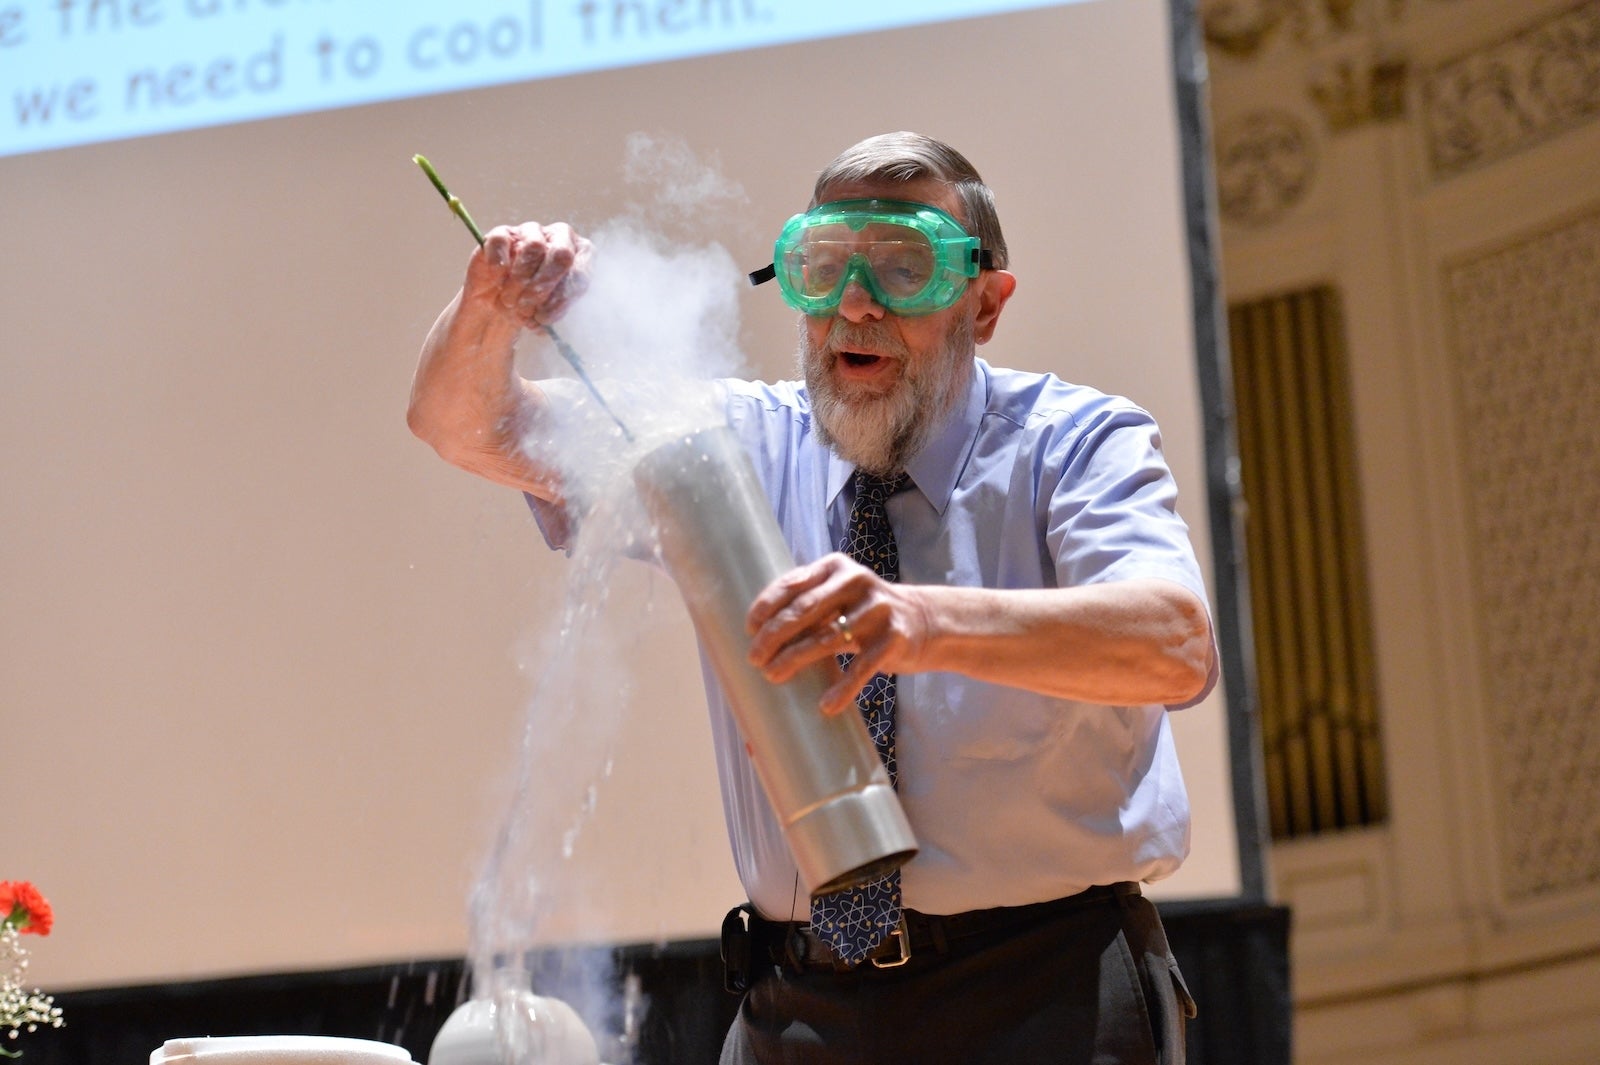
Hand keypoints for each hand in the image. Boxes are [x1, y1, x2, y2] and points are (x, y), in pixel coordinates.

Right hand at [466, 222, 591, 328]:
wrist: (501, 302)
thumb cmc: (533, 306)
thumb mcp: (546, 314)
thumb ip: (552, 314)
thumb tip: (544, 321)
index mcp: (581, 256)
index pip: (581, 272)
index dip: (564, 297)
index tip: (546, 317)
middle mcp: (560, 238)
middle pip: (562, 253)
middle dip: (545, 285)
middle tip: (528, 307)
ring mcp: (531, 232)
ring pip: (534, 246)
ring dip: (521, 279)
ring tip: (511, 301)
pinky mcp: (502, 233)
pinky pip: (501, 241)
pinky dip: (498, 263)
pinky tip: (497, 281)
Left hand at [745, 553, 929, 715]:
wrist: (925, 621)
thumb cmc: (865, 613)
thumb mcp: (838, 596)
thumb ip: (807, 603)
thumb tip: (759, 633)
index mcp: (834, 567)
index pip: (792, 584)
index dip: (766, 607)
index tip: (748, 630)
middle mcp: (855, 581)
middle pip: (804, 609)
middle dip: (774, 636)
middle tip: (754, 659)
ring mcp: (877, 609)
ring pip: (827, 638)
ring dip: (795, 660)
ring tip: (773, 676)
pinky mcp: (894, 637)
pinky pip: (861, 666)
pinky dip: (842, 688)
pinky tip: (825, 705)